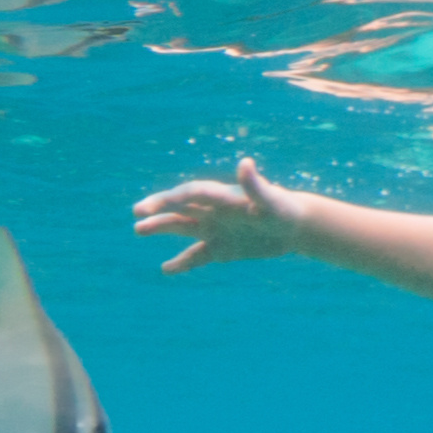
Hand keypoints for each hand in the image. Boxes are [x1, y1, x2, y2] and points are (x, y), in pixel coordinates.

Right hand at [135, 157, 305, 272]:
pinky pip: (197, 256)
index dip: (170, 199)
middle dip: (158, 209)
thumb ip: (255, 185)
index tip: (150, 206)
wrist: (295, 226)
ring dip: (161, 228)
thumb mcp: (271, 200)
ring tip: (138, 229)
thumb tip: (245, 163)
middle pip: (180, 208)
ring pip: (182, 228)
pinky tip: (166, 269)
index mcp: (222, 197)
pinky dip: (183, 263)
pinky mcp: (221, 249)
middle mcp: (213, 211)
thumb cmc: (284, 209)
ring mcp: (215, 230)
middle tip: (137, 212)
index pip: (190, 195)